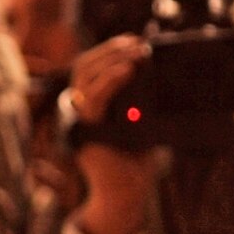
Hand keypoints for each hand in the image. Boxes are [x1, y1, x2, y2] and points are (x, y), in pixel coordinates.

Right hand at [65, 36, 155, 233]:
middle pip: (85, 66)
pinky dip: (109, 81)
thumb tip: (155, 68)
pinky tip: (127, 70)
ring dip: (111, 58)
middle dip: (110, 49)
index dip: (110, 49)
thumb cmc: (135, 160)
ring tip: (136, 52)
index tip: (136, 40)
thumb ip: (141, 98)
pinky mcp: (85, 131)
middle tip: (137, 42)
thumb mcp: (141, 121)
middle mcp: (78, 108)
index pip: (91, 67)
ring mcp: (79, 119)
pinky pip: (93, 99)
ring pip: (85, 76)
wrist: (126, 193)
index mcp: (89, 104)